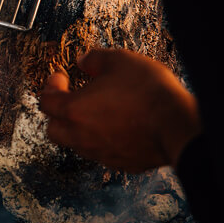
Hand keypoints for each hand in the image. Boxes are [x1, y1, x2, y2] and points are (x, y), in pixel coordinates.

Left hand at [39, 47, 200, 172]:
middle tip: (70, 97)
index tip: (60, 77)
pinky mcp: (119, 163)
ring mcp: (100, 153)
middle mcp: (81, 136)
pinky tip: (116, 126)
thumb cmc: (148, 92)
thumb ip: (94, 59)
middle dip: (57, 113)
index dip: (51, 85)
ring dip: (79, 128)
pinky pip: (101, 152)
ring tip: (96, 111)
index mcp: (74, 110)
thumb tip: (84, 61)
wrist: (177, 124)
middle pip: (53, 129)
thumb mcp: (119, 60)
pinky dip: (101, 140)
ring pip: (76, 143)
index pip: (46, 101)